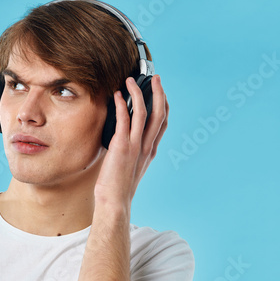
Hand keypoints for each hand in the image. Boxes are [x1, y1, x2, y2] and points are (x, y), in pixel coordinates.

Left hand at [94, 75, 168, 211]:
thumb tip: (123, 139)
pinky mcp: (122, 147)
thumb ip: (132, 152)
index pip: (163, 123)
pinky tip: (118, 95)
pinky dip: (122, 105)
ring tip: (131, 80)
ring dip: (138, 93)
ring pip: (143, 113)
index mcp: (150, 151)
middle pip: (159, 114)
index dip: (164, 105)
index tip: (160, 92)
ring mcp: (135, 146)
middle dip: (158, 93)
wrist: (115, 202)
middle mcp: (146, 146)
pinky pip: (124, 121)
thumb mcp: (131, 166)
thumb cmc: (118, 186)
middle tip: (155, 78)